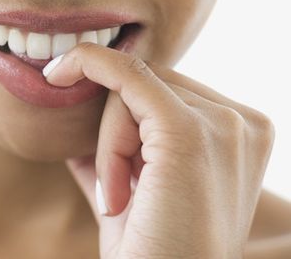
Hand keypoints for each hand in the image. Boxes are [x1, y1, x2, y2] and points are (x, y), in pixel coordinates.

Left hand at [43, 44, 274, 258]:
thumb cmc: (151, 252)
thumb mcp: (135, 186)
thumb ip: (118, 144)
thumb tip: (73, 97)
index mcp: (243, 134)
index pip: (171, 90)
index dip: (127, 114)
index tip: (71, 98)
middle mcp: (244, 125)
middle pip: (153, 81)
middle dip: (117, 131)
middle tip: (117, 196)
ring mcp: (223, 126)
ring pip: (133, 86)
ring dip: (108, 142)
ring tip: (118, 200)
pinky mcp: (189, 133)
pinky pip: (126, 74)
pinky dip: (89, 65)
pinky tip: (59, 73)